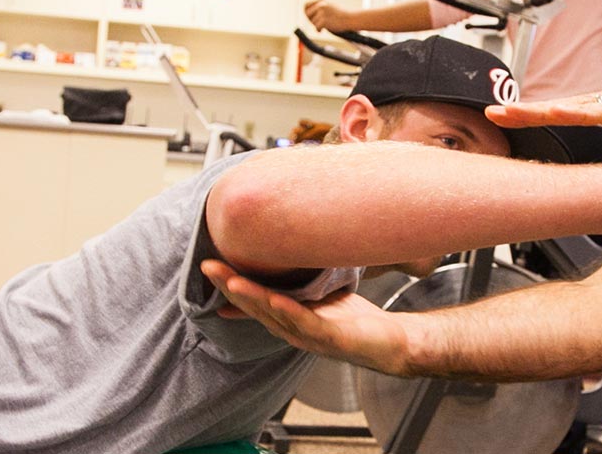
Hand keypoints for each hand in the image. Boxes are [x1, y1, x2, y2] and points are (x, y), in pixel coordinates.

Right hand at [202, 259, 414, 374]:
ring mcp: (310, 337)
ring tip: (232, 282)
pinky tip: (276, 300)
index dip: (229, 286)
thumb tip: (286, 258)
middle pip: (255, 307)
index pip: (252, 301)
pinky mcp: (332, 338)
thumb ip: (300, 285)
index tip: (208, 267)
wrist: (392, 344)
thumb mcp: (321, 298)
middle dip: (230, 286)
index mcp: (288, 319)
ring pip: (275, 315)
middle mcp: (293, 331)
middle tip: (209, 266)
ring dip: (253, 298)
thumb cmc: (355, 321)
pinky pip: (307, 323)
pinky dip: (290, 312)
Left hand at [303, 0, 349, 31]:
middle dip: (310, 19)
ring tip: (326, 25)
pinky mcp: (323, 20)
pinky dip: (319, 30)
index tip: (310, 17)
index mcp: (322, 0)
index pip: (306, 5)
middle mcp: (321, 5)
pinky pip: (316, 27)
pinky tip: (323, 30)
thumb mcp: (330, 7)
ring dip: (317, 26)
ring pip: (312, 22)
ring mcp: (322, 12)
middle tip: (316, 23)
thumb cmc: (341, 15)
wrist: (351, 19)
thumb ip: (320, 8)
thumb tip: (307, 14)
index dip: (306, 12)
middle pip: (307, 13)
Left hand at [486, 64, 601, 134]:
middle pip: (563, 105)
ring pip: (577, 104)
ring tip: (512, 112)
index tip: (509, 117)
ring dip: (544, 109)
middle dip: (527, 111)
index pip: (571, 110)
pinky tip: (560, 111)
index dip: (539, 114)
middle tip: (494, 114)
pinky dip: (580, 109)